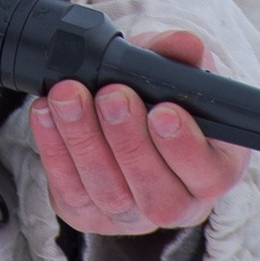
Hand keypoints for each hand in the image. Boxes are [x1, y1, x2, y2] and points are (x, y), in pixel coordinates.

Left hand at [30, 31, 249, 235]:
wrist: (121, 107)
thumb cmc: (159, 93)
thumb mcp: (176, 68)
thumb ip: (182, 54)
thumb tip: (187, 43)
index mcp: (214, 170)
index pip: (208, 175)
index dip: (185, 148)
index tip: (163, 111)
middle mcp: (178, 204)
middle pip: (156, 195)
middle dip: (129, 143)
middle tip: (111, 97)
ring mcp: (132, 216)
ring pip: (109, 193)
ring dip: (84, 141)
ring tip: (68, 96)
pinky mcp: (89, 214)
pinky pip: (71, 192)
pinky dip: (54, 150)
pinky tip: (46, 113)